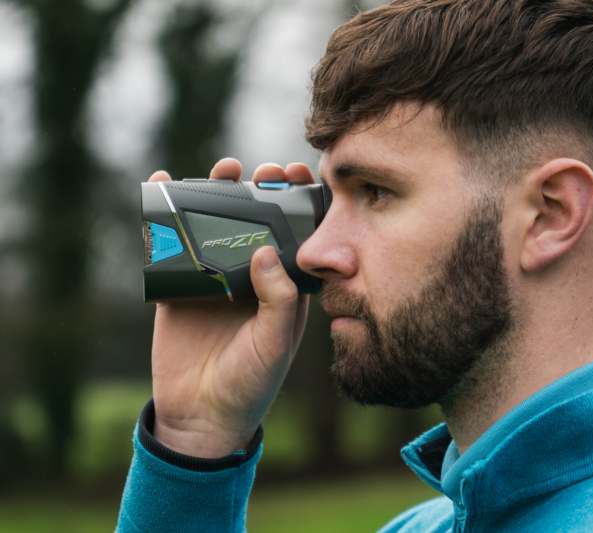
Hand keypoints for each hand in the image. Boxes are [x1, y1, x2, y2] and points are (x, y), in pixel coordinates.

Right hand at [149, 159, 314, 457]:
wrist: (201, 414)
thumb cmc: (250, 382)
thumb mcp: (274, 343)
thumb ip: (278, 300)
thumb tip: (268, 251)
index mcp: (282, 288)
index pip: (295, 236)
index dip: (299, 206)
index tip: (301, 178)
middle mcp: (249, 277)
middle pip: (256, 222)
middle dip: (262, 192)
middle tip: (266, 172)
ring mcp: (212, 279)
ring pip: (214, 225)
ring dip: (218, 193)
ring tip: (225, 170)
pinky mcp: (178, 286)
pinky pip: (171, 245)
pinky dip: (165, 216)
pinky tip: (163, 186)